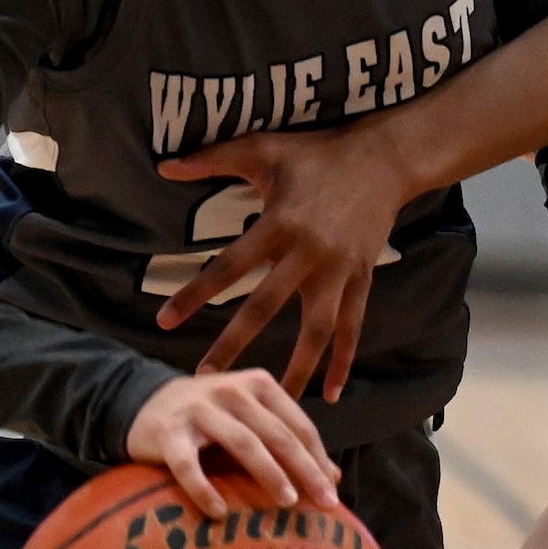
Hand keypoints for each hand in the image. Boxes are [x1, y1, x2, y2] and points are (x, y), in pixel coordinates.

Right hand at [126, 369, 341, 517]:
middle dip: (305, 469)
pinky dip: (204, 489)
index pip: (297, 424)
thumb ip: (287, 440)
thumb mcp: (251, 420)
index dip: (318, 457)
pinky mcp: (167, 431)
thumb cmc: (212, 418)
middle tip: (325, 503)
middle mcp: (232, 390)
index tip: (334, 489)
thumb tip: (333, 476)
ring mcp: (198, 408)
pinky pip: (188, 464)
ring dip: (268, 474)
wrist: (145, 402)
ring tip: (286, 504)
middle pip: (277, 434)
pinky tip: (219, 513)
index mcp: (259, 384)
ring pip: (242, 443)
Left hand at [157, 124, 410, 402]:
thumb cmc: (316, 153)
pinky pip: (352, 327)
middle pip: (266, 306)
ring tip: (272, 400)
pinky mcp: (362, 279)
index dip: (196, 294)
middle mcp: (309, 252)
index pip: (229, 265)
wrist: (384, 159)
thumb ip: (213, 159)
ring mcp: (339, 270)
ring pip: (316, 329)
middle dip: (233, 343)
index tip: (164, 322)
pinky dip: (342, 361)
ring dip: (295, 367)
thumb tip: (164, 167)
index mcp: (281, 222)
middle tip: (203, 376)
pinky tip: (328, 395)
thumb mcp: (264, 148)